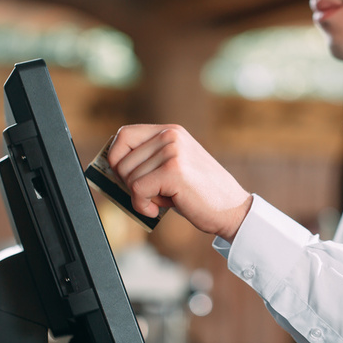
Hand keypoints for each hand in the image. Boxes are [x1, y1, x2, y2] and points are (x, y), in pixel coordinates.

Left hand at [106, 124, 252, 241]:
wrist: (232, 210)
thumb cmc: (199, 195)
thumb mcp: (172, 169)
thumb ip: (148, 162)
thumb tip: (110, 169)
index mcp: (170, 131)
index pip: (124, 135)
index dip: (115, 158)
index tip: (122, 177)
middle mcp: (170, 136)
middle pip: (121, 161)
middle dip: (130, 184)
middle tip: (152, 195)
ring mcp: (172, 151)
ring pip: (128, 178)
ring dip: (141, 197)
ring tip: (164, 200)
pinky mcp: (173, 171)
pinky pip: (137, 191)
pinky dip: (143, 207)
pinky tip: (158, 210)